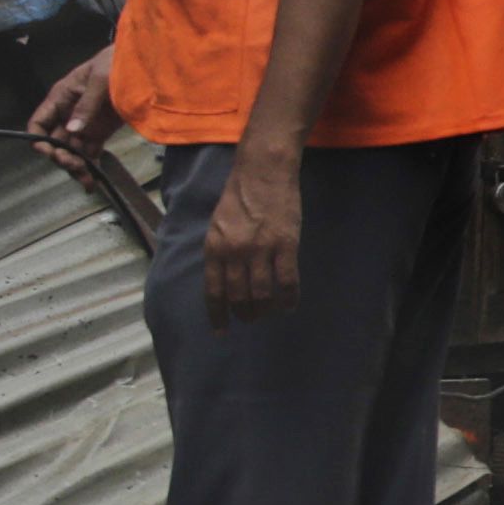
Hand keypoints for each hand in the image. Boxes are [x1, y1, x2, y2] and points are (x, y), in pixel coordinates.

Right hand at [27, 49, 120, 169]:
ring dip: (76, 166)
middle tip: (76, 165)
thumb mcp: (99, 79)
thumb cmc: (115, 63)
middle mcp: (67, 114)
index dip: (39, 139)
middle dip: (62, 156)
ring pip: (72, 151)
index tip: (50, 152)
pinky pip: (90, 151)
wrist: (141, 63)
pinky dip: (90, 165)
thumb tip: (73, 129)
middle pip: (55, 142)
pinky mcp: (100, 132)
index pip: (39, 123)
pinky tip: (93, 180)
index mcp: (60, 98)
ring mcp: (84, 124)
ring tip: (87, 180)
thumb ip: (86, 104)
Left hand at [203, 147, 306, 324]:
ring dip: (265, 310)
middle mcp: (234, 252)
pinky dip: (289, 298)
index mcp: (214, 248)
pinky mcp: (286, 246)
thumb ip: (220, 252)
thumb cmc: (239, 197)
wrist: (263, 172)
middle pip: (239, 296)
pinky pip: (287, 281)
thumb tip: (224, 280)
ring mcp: (261, 250)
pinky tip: (290, 305)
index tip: (222, 332)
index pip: (214, 291)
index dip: (218, 315)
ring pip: (262, 294)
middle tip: (251, 320)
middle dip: (244, 314)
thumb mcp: (218, 226)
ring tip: (269, 313)